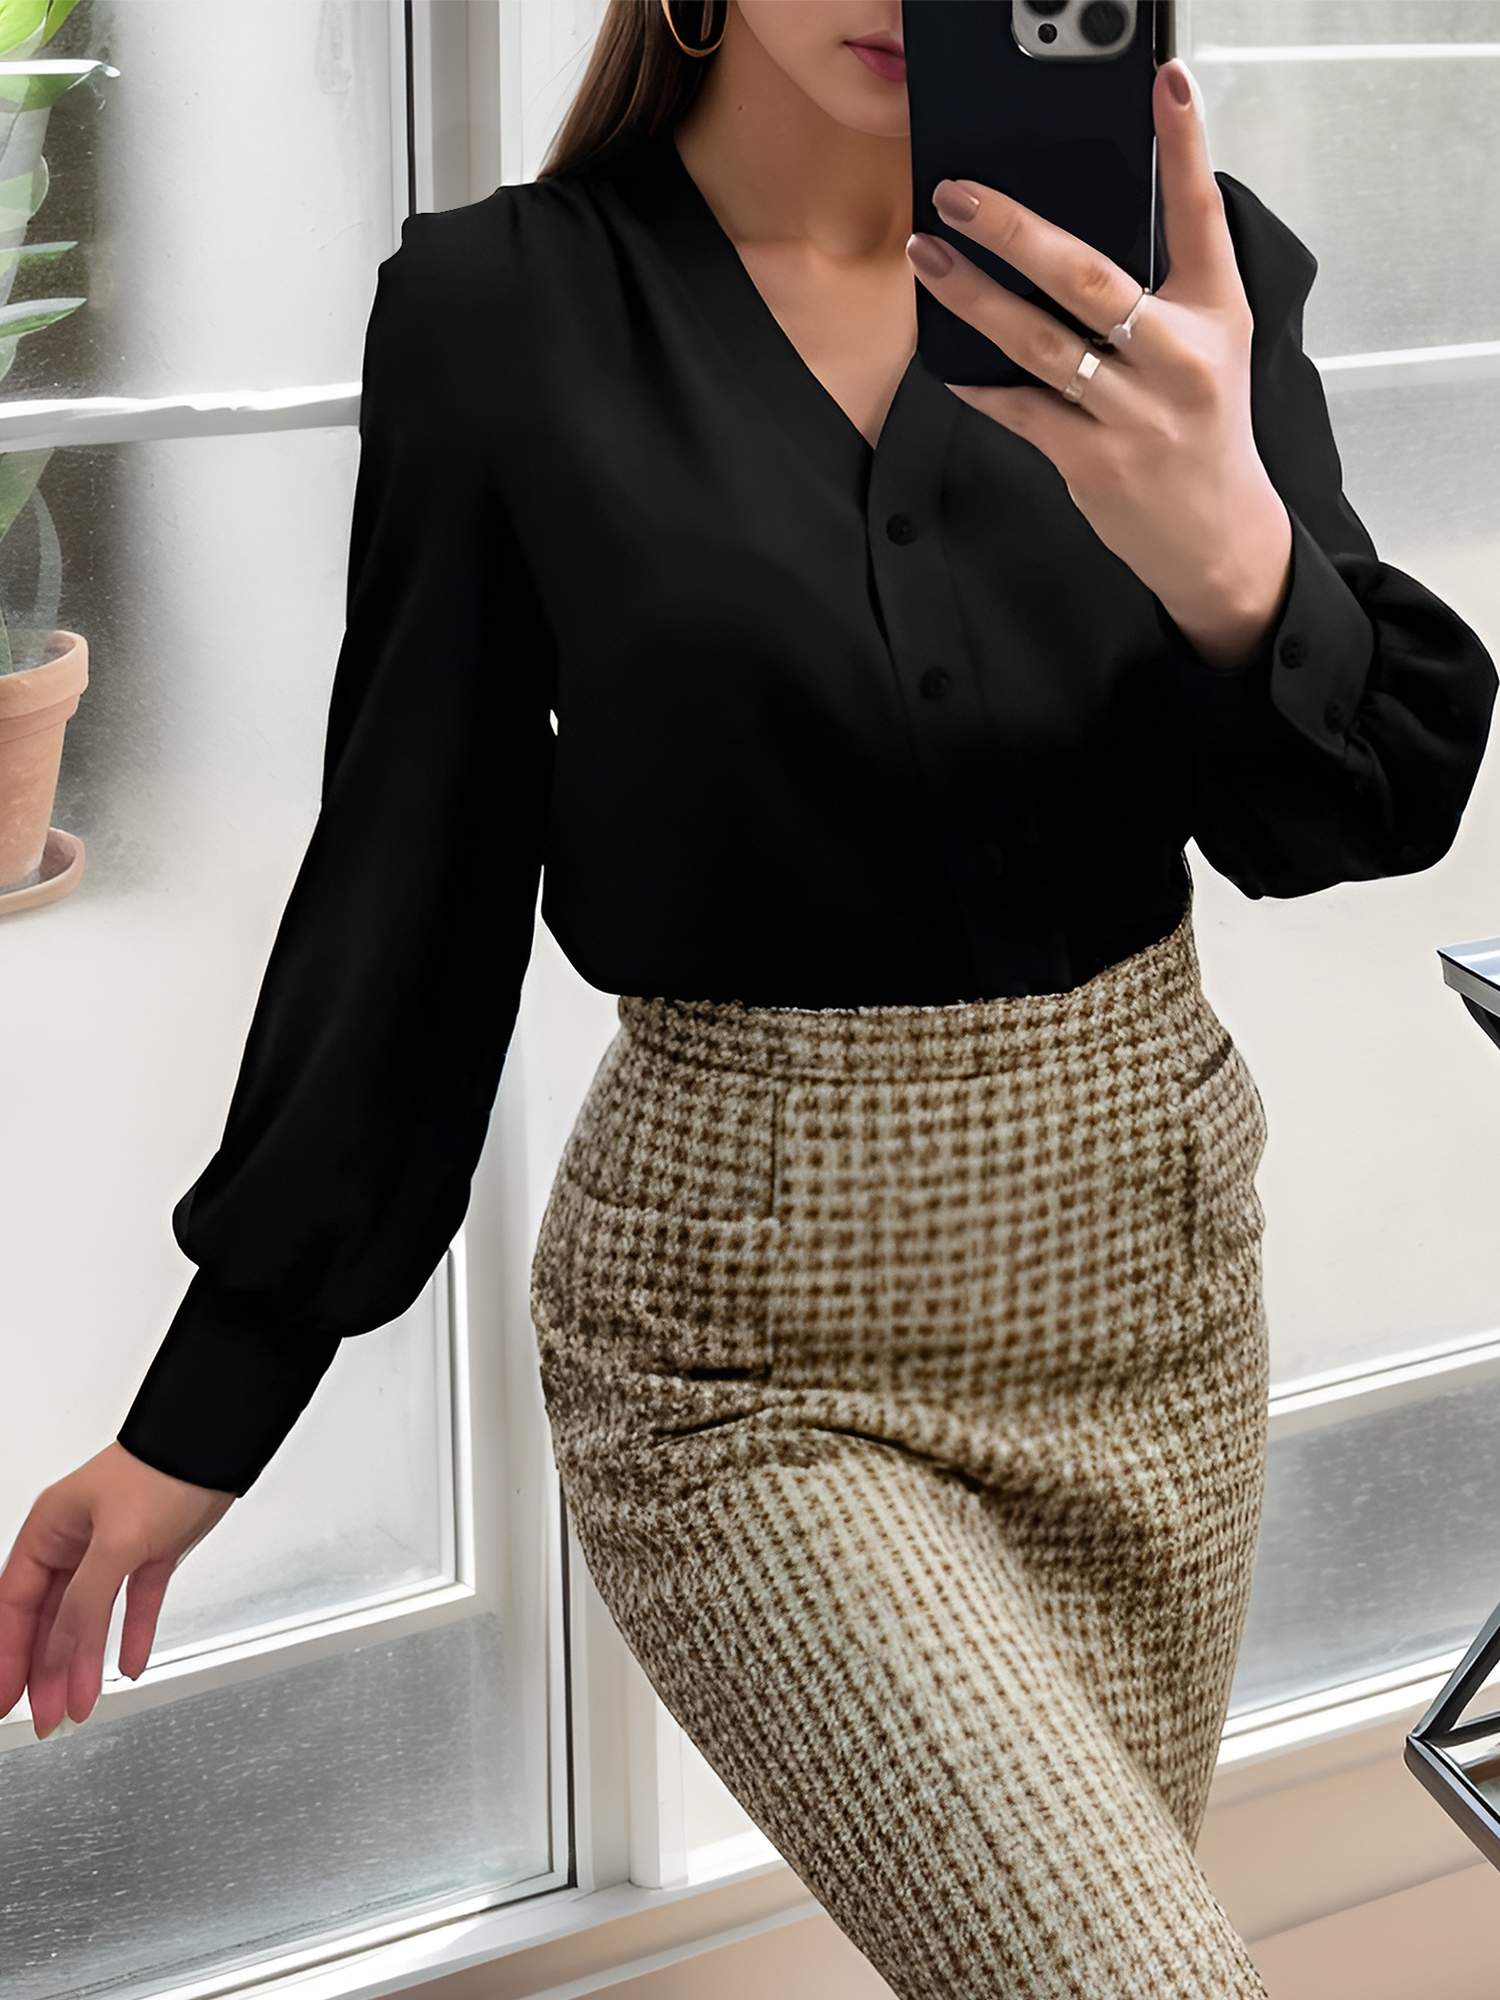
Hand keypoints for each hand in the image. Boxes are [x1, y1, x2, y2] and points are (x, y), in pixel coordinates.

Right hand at [0, 1442, 235, 1736]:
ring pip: (89, 1618)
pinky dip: (131, 1635)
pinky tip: (129, 1664)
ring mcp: (112, 1548)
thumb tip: (62, 1654)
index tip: (5, 1699)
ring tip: (81, 1704)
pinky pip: (133, 1605)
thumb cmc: (161, 1470)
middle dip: (47, 1671)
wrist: (216, 1446)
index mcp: (49, 1531)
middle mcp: (75, 1541)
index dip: (8, 1655)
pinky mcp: (150, 1552)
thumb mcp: (115, 1542)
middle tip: (48, 1717)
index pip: (14, 1605)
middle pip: (50, 1619)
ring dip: (84, 1662)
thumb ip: (85, 1603)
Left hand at [904, 56, 1293, 670]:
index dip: (1185, 147)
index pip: (1202, 217)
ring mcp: (1135, 415)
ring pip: (1040, 343)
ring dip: (974, 298)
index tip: (1163, 86)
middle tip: (960, 195)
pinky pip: (1022, 411)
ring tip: (928, 258)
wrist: (1216, 534)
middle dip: (1016, 231)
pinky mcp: (1093, 462)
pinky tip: (947, 364)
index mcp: (1216, 315)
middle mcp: (1179, 359)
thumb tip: (1069, 235)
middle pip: (1089, 278)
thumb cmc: (1202, 426)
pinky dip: (981, 386)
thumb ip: (1159, 290)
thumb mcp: (1208, 345)